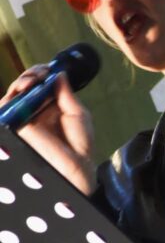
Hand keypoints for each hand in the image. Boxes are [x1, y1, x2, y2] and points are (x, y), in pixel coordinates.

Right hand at [0, 67, 95, 194]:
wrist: (77, 173)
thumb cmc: (80, 147)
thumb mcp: (79, 116)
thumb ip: (67, 96)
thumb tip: (59, 74)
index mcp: (49, 107)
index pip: (38, 85)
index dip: (39, 73)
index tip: (46, 70)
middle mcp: (33, 113)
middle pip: (22, 88)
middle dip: (29, 77)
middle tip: (37, 75)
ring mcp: (22, 122)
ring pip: (11, 97)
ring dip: (19, 84)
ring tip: (31, 82)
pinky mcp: (14, 131)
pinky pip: (4, 111)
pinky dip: (8, 100)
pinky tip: (20, 94)